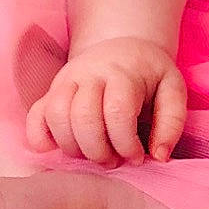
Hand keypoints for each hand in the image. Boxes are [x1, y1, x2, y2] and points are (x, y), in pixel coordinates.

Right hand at [25, 37, 187, 165]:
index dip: (126, 144)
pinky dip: (39, 138)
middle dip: (99, 151)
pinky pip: (35, 116)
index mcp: (122, 72)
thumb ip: (172, 122)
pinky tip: (56, 149)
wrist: (122, 47)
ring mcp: (65, 81)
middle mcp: (88, 73)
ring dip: (73, 147)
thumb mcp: (172, 89)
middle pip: (83, 117)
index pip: (117, 113)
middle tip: (114, 160)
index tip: (136, 157)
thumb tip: (158, 156)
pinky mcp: (50, 91)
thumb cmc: (149, 74)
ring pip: (56, 117)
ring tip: (92, 155)